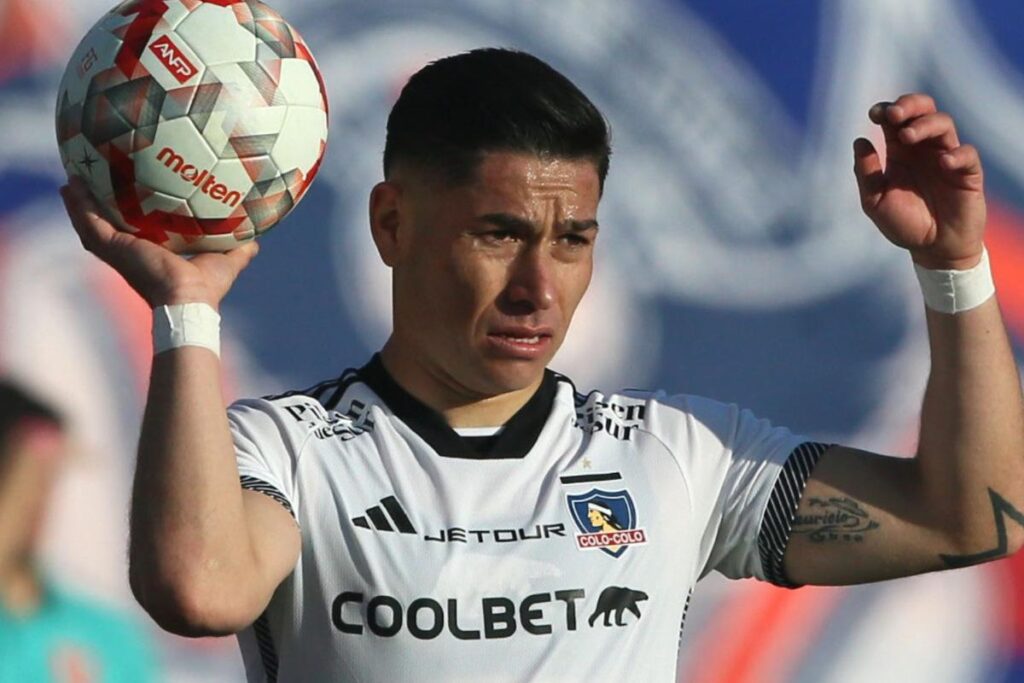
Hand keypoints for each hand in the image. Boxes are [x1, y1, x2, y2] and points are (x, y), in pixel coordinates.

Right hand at [60, 176, 258, 308]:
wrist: (189, 301)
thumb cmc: (207, 288)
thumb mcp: (226, 259)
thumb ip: (239, 247)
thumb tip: (256, 238)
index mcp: (152, 255)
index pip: (135, 232)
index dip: (128, 215)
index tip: (124, 196)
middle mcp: (131, 253)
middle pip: (107, 226)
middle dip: (96, 206)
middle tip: (87, 182)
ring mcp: (118, 252)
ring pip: (90, 223)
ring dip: (79, 203)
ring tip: (71, 179)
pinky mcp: (112, 249)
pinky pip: (88, 224)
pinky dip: (78, 207)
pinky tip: (70, 187)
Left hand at [853, 93, 985, 269]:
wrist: (932, 249)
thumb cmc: (903, 223)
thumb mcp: (875, 201)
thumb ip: (866, 173)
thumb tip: (859, 140)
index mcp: (900, 151)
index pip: (896, 120)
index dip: (886, 110)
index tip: (875, 113)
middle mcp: (924, 149)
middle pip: (923, 110)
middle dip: (909, 105)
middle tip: (894, 114)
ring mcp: (947, 157)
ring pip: (943, 124)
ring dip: (925, 125)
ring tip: (907, 136)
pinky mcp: (967, 173)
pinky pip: (967, 154)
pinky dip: (956, 154)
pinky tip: (943, 162)